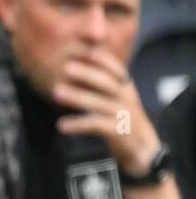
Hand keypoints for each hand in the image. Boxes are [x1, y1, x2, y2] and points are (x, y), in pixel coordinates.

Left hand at [52, 48, 159, 175]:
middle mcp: (125, 98)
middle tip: (66, 67)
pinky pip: (96, 125)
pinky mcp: (118, 133)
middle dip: (87, 73)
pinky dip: (77, 124)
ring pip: (98, 103)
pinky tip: (61, 125)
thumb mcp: (116, 97)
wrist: (143, 149)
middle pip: (106, 82)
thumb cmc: (122, 119)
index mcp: (124, 86)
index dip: (100, 58)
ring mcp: (122, 115)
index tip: (82, 50)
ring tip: (55, 92)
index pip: (114, 67)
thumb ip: (99, 82)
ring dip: (76, 97)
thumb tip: (74, 64)